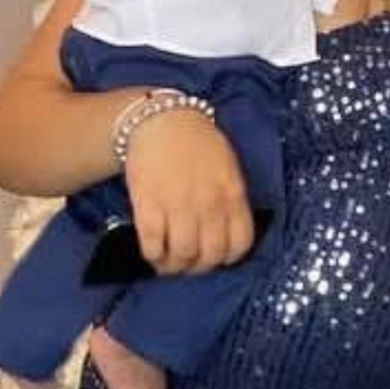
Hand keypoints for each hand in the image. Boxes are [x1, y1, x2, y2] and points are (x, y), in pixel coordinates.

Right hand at [123, 109, 256, 274]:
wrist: (162, 121)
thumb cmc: (198, 143)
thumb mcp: (228, 167)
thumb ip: (231, 199)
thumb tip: (227, 232)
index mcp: (232, 193)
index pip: (240, 243)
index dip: (228, 258)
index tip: (218, 257)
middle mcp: (209, 204)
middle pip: (210, 255)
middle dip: (200, 267)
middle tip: (191, 264)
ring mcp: (178, 206)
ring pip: (182, 256)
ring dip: (175, 266)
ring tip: (170, 263)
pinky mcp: (149, 206)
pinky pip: (153, 246)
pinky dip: (154, 256)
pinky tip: (154, 252)